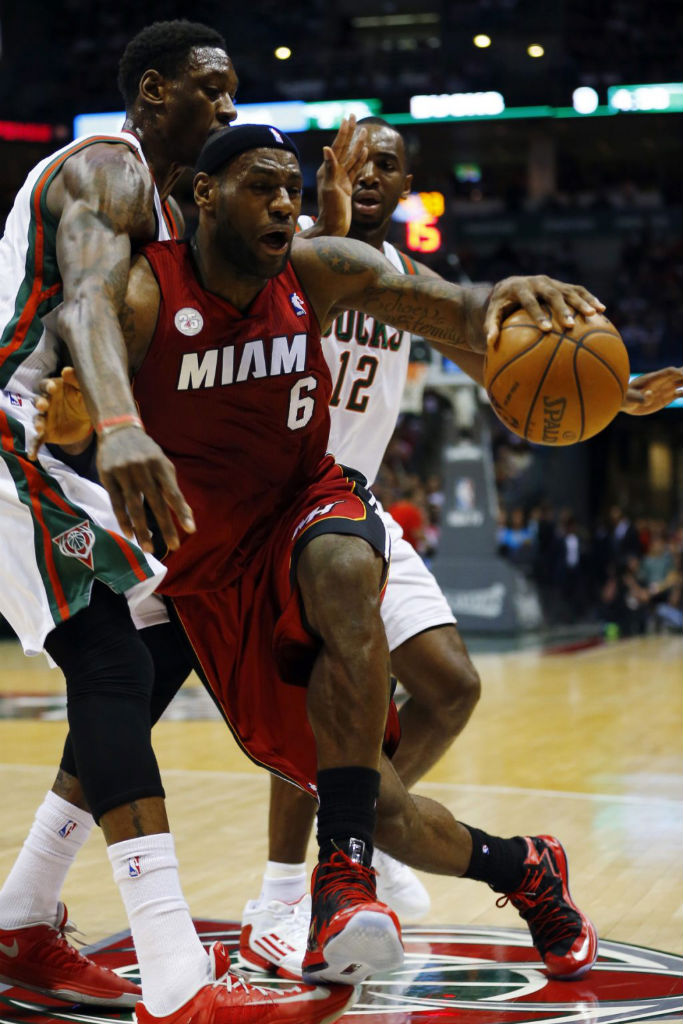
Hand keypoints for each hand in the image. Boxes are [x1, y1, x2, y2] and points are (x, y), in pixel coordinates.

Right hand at [30, 366, 92, 459]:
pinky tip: (32, 455)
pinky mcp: (47, 433)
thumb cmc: (84, 401)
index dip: (47, 385)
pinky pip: (37, 440)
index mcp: (54, 389)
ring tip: (40, 428)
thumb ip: (76, 381)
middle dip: (40, 403)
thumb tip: (67, 370)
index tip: (52, 387)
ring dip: (37, 423)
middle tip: (43, 406)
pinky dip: (34, 447)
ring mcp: (45, 419)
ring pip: (37, 419)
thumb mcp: (83, 391)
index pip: (45, 384)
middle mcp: (47, 403)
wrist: (89, 422)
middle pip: (38, 401)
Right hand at [96, 428, 194, 552]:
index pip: (173, 493)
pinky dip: (123, 520)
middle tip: (173, 547)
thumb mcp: (162, 465)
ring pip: (134, 506)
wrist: (118, 430)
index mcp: (160, 466)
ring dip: (142, 530)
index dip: (182, 511)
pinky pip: (116, 503)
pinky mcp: (107, 476)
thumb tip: (186, 514)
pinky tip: (130, 534)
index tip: (191, 530)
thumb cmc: (146, 453)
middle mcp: (143, 469)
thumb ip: (171, 488)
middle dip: (165, 527)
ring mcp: (124, 472)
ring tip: (149, 548)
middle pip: (155, 503)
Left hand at [315, 115, 367, 236]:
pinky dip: (360, 159)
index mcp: (328, 170)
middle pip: (343, 148)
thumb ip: (329, 168)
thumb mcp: (330, 189)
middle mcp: (333, 172)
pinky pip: (354, 169)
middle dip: (349, 132)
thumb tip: (327, 148)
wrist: (333, 227)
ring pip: (351, 157)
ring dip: (357, 144)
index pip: (337, 146)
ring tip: (363, 131)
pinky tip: (364, 151)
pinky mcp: (346, 186)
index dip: (343, 132)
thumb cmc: (331, 211)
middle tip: (353, 115)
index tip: (348, 118)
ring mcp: (340, 179)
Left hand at [484, 275, 605, 346]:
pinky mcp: (562, 284)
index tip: (546, 329)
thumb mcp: (492, 314)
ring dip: (582, 302)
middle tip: (570, 325)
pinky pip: (578, 290)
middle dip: (562, 309)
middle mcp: (537, 282)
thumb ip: (491, 326)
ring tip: (594, 314)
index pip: (529, 301)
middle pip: (552, 294)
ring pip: (569, 290)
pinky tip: (601, 311)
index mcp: (520, 287)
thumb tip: (490, 344)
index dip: (537, 314)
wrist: (509, 286)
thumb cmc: (500, 306)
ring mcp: (552, 282)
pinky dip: (589, 298)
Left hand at [621, 366, 682, 414]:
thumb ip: (641, 398)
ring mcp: (665, 389)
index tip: (682, 375)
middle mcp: (662, 382)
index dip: (677, 372)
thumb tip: (649, 394)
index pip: (669, 372)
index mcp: (653, 379)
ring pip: (681, 382)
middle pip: (678, 373)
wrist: (626, 402)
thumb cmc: (626, 398)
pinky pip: (679, 393)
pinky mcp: (667, 397)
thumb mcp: (632, 399)